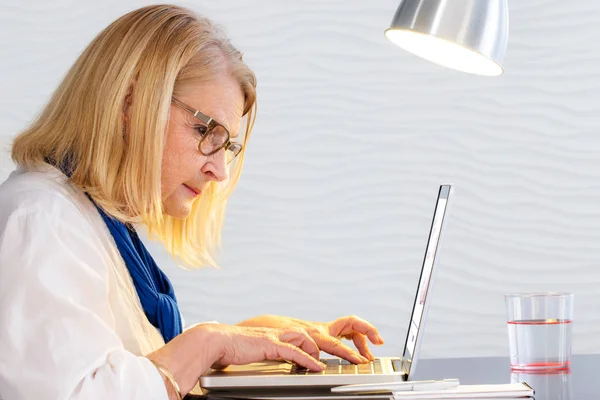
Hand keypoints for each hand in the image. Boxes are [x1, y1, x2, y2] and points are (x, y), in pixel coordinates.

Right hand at [205, 324, 325, 370]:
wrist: (214, 341)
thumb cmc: (223, 348)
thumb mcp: (241, 351)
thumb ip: (248, 354)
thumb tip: (243, 361)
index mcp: (266, 334)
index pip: (290, 333)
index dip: (301, 343)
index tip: (307, 354)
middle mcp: (271, 332)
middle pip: (301, 331)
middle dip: (312, 344)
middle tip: (316, 359)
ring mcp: (272, 337)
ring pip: (302, 338)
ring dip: (313, 351)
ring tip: (317, 364)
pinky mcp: (270, 345)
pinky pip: (295, 352)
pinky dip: (307, 359)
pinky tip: (314, 367)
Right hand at [236, 315, 383, 363]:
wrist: (221, 340)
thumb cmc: (244, 346)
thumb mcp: (273, 348)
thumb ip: (291, 352)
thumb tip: (306, 361)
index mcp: (294, 331)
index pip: (325, 332)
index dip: (346, 337)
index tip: (362, 348)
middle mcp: (292, 329)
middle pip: (328, 333)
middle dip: (352, 340)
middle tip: (368, 352)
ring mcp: (282, 335)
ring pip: (316, 341)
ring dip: (337, 352)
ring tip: (353, 361)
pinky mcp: (270, 344)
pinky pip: (294, 351)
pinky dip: (308, 359)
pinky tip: (318, 367)